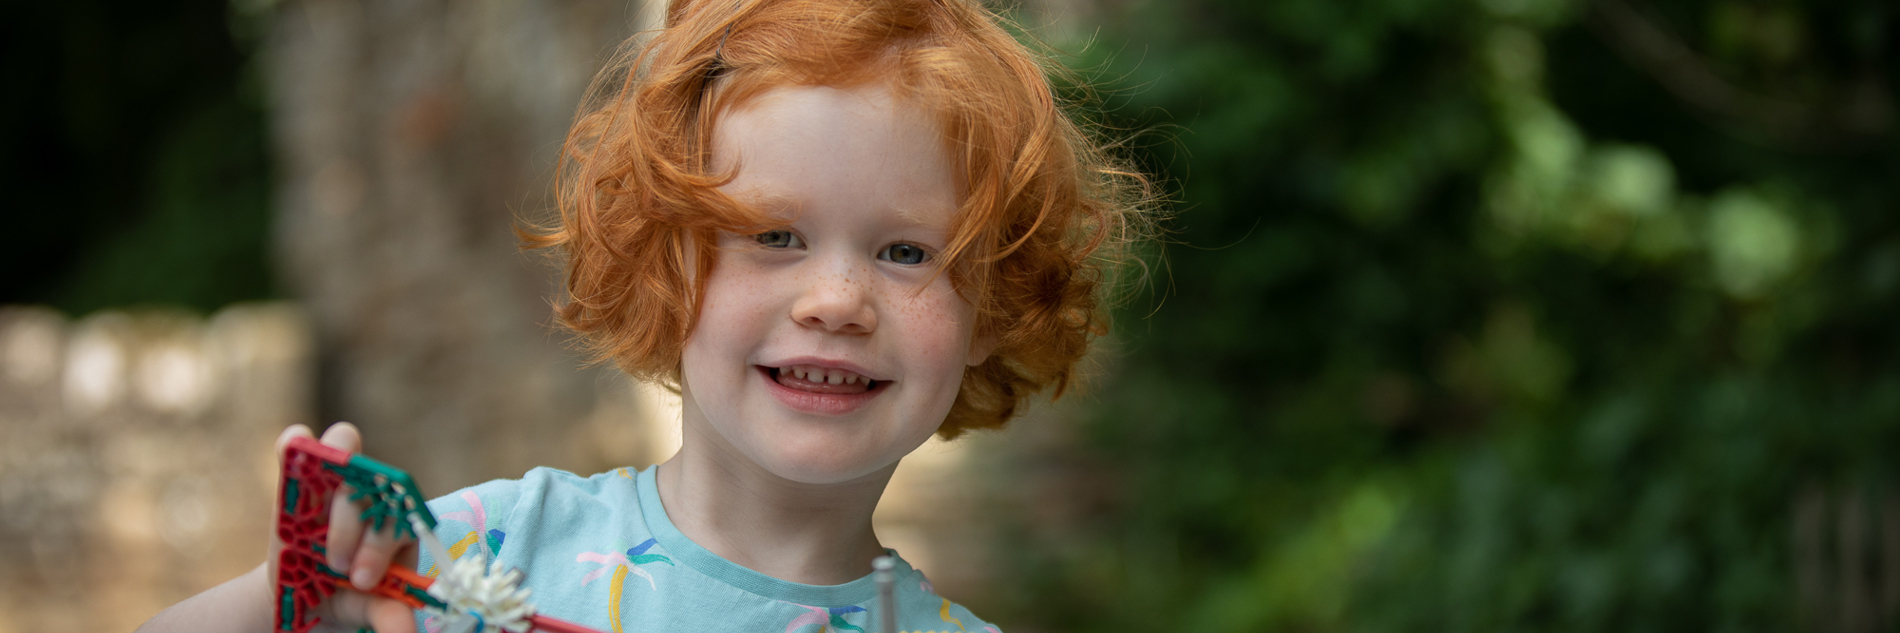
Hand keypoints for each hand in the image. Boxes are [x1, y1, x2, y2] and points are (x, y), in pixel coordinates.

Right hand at [268, 423, 420, 632]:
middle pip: (375, 484)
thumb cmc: (345, 597)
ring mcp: (337, 480)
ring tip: (311, 534)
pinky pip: (301, 445)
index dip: (381, 544)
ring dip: (324, 485)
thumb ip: (387, 614)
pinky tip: (292, 446)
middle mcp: (374, 494)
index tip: (360, 580)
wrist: (304, 595)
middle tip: (336, 567)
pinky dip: (296, 442)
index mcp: (400, 523)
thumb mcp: (365, 609)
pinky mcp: (300, 477)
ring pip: (346, 451)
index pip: (403, 515)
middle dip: (352, 527)